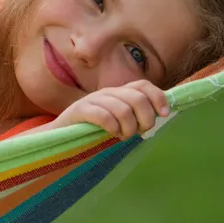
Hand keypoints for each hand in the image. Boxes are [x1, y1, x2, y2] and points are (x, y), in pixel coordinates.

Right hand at [51, 80, 169, 139]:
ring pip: (123, 110)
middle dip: (145, 118)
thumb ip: (135, 116)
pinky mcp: (79, 110)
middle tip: (140, 132)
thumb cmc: (92, 131)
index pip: (143, 85)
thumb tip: (161, 116)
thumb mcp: (117, 121)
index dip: (158, 97)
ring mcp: (92, 100)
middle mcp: (107, 93)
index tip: (164, 114)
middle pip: (137, 98)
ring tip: (123, 136)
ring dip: (129, 128)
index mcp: (117, 93)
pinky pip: (103, 116)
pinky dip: (112, 127)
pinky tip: (111, 133)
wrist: (59, 137)